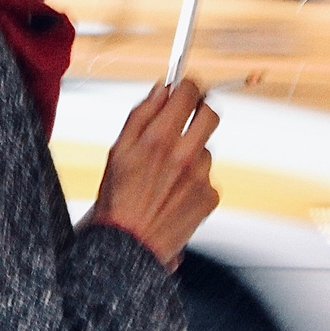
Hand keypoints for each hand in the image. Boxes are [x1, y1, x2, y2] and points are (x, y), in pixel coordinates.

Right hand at [85, 79, 220, 270]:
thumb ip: (142, 114)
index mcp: (159, 138)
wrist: (129, 244)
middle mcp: (184, 154)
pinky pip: (207, 176)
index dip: (187, 86)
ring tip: (168, 172)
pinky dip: (194, 180)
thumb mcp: (119, 149)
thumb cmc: (119, 200)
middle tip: (188, 116)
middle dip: (200, 110)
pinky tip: (174, 192)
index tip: (184, 87)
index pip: (188, 93)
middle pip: (210, 113)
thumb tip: (161, 90)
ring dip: (192, 152)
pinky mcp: (209, 196)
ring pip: (206, 148)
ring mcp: (200, 176)